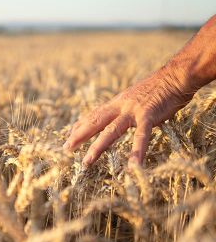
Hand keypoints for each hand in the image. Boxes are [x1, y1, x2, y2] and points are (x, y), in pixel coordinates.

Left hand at [63, 66, 193, 165]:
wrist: (175, 76)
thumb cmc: (157, 89)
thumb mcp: (133, 98)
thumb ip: (121, 108)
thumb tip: (112, 117)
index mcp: (116, 103)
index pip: (93, 115)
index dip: (80, 126)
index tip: (68, 137)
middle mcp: (120, 106)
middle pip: (95, 122)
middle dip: (79, 136)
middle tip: (65, 150)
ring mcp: (132, 111)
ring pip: (111, 131)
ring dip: (98, 147)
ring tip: (86, 162)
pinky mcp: (148, 116)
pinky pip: (141, 136)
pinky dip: (137, 151)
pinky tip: (133, 165)